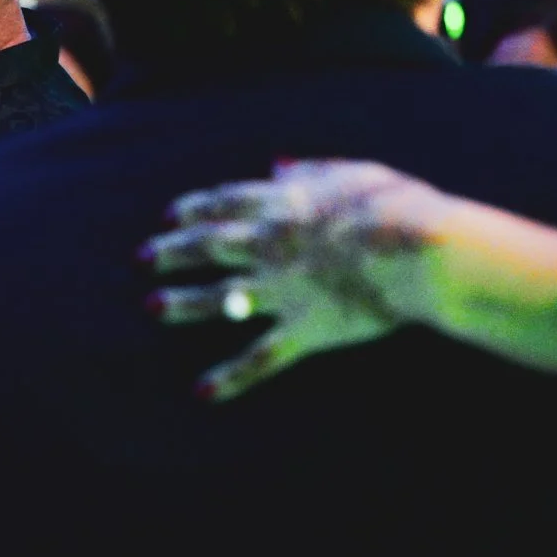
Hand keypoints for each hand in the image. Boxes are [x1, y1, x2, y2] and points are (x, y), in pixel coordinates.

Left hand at [141, 160, 460, 399]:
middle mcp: (268, 246)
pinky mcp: (303, 329)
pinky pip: (259, 357)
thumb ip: (311, 170)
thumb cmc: (393, 205)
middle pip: (207, 246)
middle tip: (142, 259)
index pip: (222, 204)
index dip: (192, 209)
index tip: (169, 215)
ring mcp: (281, 290)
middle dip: (171, 251)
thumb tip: (278, 165)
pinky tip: (202, 390)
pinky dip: (230, 376)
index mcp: (280, 205)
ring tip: (152, 307)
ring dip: (183, 303)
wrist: (414, 249)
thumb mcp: (350, 173)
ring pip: (220, 298)